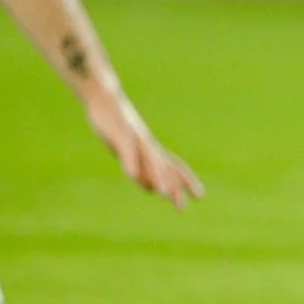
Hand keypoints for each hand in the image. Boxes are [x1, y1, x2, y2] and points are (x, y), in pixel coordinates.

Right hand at [86, 93, 202, 206]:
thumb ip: (140, 167)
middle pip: (165, 167)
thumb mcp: (129, 150)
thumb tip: (151, 188)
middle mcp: (148, 145)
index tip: (200, 195)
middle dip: (174, 186)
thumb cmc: (116, 123)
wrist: (104, 96)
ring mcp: (135, 140)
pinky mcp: (120, 135)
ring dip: (156, 176)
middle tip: (182, 207)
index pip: (174, 166)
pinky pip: (126, 150)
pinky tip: (130, 175)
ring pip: (149, 160)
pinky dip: (130, 162)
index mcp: (151, 148)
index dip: (187, 180)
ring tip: (163, 193)